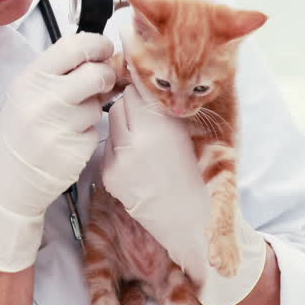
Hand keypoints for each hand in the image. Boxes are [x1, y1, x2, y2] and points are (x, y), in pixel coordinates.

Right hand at [0, 32, 115, 271]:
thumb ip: (56, 73)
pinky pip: (95, 131)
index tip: (104, 49)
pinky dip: (87, 134)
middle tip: (100, 84)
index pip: (75, 46)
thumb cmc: (17, 133)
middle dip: (105, 76)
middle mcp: (44, 100)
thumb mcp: (24, 94)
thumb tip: (97, 56)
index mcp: (30, 79)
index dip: (98, 44)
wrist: (5, 181)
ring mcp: (60, 127)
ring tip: (67, 122)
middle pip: (97, 73)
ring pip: (98, 105)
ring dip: (92, 110)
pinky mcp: (75, 151)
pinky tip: (67, 141)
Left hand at [102, 85, 266, 304]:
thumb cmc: (196, 176)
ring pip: (112, 123)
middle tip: (148, 115)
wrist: (189, 222)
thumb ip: (164, 110)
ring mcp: (118, 161)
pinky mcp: (108, 176)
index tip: (147, 84)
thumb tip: (143, 82)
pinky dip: (120, 147)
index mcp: (161, 129)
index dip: (144, 87)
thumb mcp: (187, 135)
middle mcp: (136, 142)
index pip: (138, 89)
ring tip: (145, 140)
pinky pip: (109, 147)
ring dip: (125, 124)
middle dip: (133, 105)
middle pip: (121, 103)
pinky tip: (138, 159)